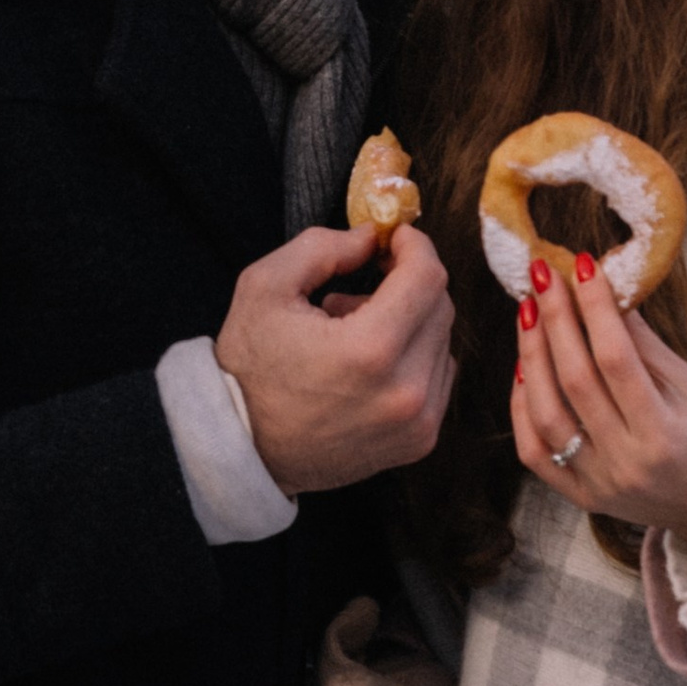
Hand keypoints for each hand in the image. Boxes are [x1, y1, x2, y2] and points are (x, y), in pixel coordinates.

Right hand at [216, 222, 456, 495]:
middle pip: (439, 307)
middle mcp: (405, 391)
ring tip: (356, 332)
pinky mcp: (419, 441)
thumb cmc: (248, 367)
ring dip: (409, 323)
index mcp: (370, 350)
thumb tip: (373, 237)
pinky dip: (414, 358)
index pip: (427, 276)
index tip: (394, 238)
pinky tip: (370, 364)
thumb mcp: (266, 287)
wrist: (244, 448)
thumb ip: (323, 248)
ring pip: (442, 341)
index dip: (414, 245)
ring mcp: (417, 421)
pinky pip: (438, 377)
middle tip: (367, 282)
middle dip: (408, 283)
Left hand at [513, 254, 686, 568]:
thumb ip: (644, 344)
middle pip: (575, 382)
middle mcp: (626, 462)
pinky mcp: (579, 497)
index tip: (583, 265)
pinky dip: (522, 406)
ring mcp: (598, 484)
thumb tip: (604, 289)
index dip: (595, 309)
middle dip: (556, 321)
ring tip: (529, 312)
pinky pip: (534, 451)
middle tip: (543, 276)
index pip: (617, 360)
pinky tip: (523, 367)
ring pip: (545, 415)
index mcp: (663, 434)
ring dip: (531, 357)